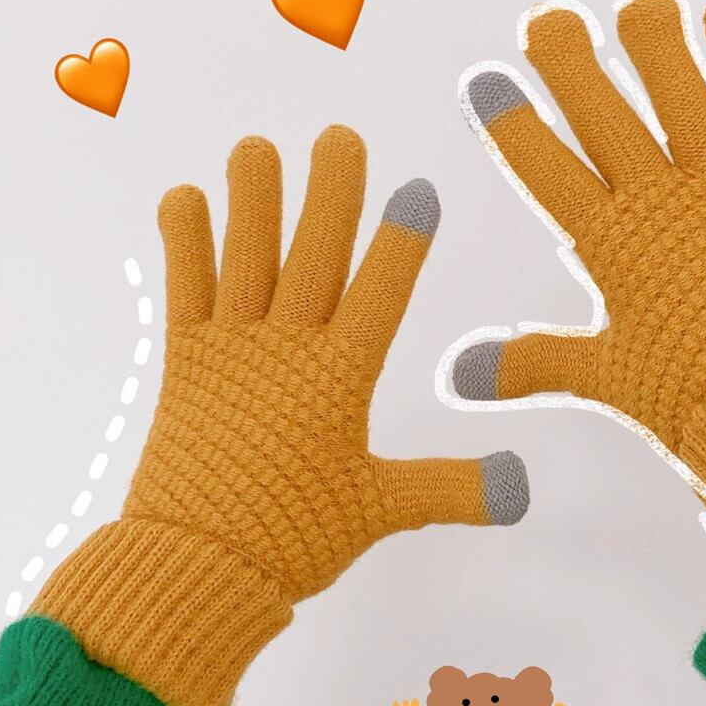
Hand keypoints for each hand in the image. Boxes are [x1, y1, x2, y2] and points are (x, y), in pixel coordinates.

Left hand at [33, 126, 528, 705]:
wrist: (197, 568)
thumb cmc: (293, 537)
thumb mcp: (382, 509)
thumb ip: (454, 487)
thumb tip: (523, 487)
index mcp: (340, 378)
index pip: (381, 292)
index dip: (402, 239)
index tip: (419, 188)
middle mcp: (288, 351)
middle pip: (315, 256)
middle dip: (331, 194)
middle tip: (339, 137)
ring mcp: (232, 352)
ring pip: (247, 259)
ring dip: (253, 200)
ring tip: (256, 145)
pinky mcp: (186, 364)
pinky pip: (185, 290)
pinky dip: (184, 243)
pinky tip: (183, 197)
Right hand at [452, 0, 705, 582]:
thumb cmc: (692, 403)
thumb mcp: (603, 376)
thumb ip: (525, 363)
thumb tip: (450, 378)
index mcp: (606, 245)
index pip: (540, 162)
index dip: (507, 115)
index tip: (483, 77)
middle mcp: (657, 200)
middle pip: (598, 106)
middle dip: (566, 55)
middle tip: (547, 19)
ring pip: (676, 83)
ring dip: (652, 36)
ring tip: (640, 8)